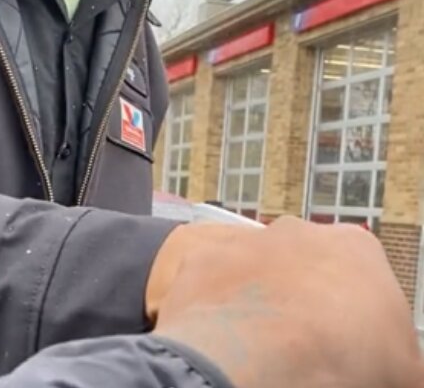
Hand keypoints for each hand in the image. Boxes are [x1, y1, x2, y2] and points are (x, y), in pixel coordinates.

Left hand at [152, 216, 422, 387]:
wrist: (261, 362)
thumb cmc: (343, 358)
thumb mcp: (405, 368)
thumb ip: (397, 354)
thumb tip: (390, 366)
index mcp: (355, 247)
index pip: (359, 275)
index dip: (354, 313)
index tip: (350, 344)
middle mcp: (295, 232)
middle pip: (301, 266)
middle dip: (300, 299)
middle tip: (302, 345)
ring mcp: (241, 242)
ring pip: (251, 272)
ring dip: (254, 303)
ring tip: (257, 347)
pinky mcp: (197, 261)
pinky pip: (206, 286)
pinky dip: (211, 311)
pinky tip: (222, 342)